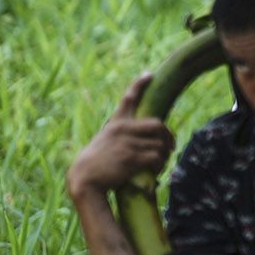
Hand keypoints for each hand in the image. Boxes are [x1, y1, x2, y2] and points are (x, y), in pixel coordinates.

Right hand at [68, 74, 175, 199]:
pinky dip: (159, 165)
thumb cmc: (97, 164)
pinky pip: (157, 157)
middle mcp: (123, 129)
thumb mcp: (106, 142)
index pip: (128, 99)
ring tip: (158, 163)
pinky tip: (154, 170)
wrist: (85, 179)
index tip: (149, 74)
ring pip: (160, 144)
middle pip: (158, 124)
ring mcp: (128, 143)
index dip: (139, 85)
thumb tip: (147, 139)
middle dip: (168, 136)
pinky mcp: (132, 157)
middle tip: (170, 146)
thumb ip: (123, 136)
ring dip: (163, 155)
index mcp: (116, 123)